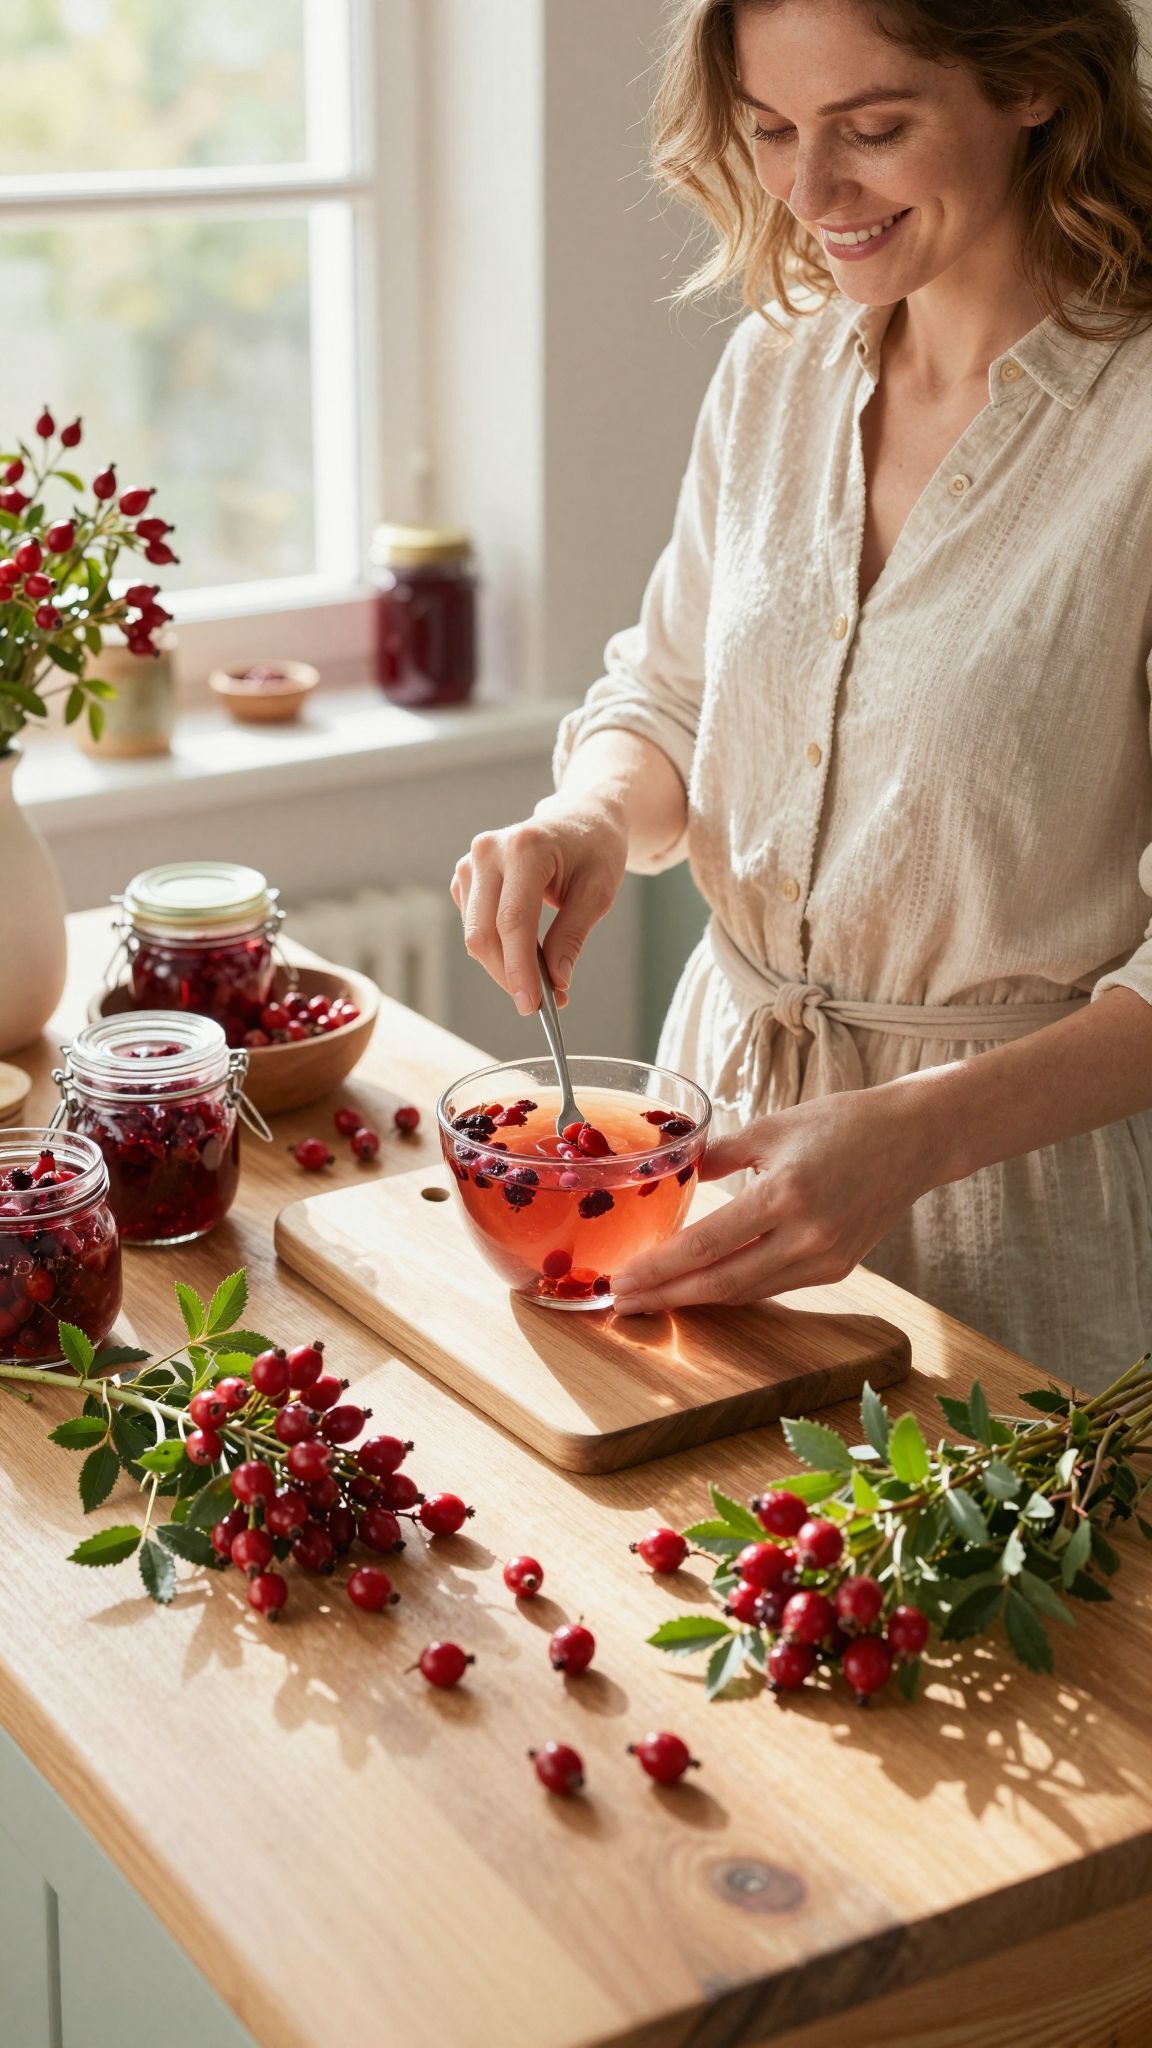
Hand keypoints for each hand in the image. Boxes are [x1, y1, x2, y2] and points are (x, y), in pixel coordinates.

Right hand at [451, 795, 627, 1012]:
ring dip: (503, 965)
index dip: (519, 969)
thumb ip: (572, 936)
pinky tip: (523, 950)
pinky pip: (474, 925)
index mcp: (526, 847)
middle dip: (509, 975)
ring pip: (475, 934)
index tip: (532, 1005)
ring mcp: (472, 861)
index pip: (513, 921)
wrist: (580, 818)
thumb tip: (555, 982)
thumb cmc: (594, 850)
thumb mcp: (598, 893)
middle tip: (539, 1003)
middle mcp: (489, 850)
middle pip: (484, 933)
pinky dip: (496, 948)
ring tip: (540, 976)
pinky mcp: (466, 876)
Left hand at [612, 1083, 943, 1313]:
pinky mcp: (836, 1269)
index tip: (620, 1280)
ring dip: (694, 1298)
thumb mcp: (772, 1126)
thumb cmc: (843, 1123)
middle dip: (665, 1296)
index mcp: (785, 1193)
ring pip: (745, 1291)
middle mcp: (806, 1235)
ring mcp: (825, 1258)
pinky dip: (731, 1288)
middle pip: (720, 1282)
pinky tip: (700, 1286)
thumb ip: (717, 1155)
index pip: (706, 1245)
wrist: (914, 1140)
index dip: (658, 1269)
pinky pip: (771, 1287)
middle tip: (620, 1302)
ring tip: (651, 1298)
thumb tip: (671, 1172)